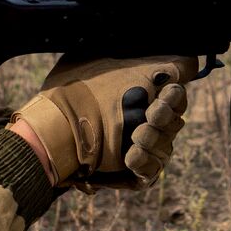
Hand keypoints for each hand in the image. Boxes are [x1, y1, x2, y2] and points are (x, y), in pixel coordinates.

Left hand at [12, 55, 196, 188]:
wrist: (47, 126)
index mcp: (141, 94)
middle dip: (165, 117)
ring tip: (136, 137)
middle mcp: (143, 122)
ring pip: (165, 147)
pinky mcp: (130, 174)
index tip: (163, 93)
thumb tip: (183, 57)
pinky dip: (146, 164)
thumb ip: (139, 56)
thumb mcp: (101, 60)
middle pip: (175, 122)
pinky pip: (150, 173)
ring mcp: (138, 149)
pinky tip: (131, 157)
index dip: (174, 96)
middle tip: (150, 114)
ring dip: (154, 141)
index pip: (175, 96)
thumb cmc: (74, 90)